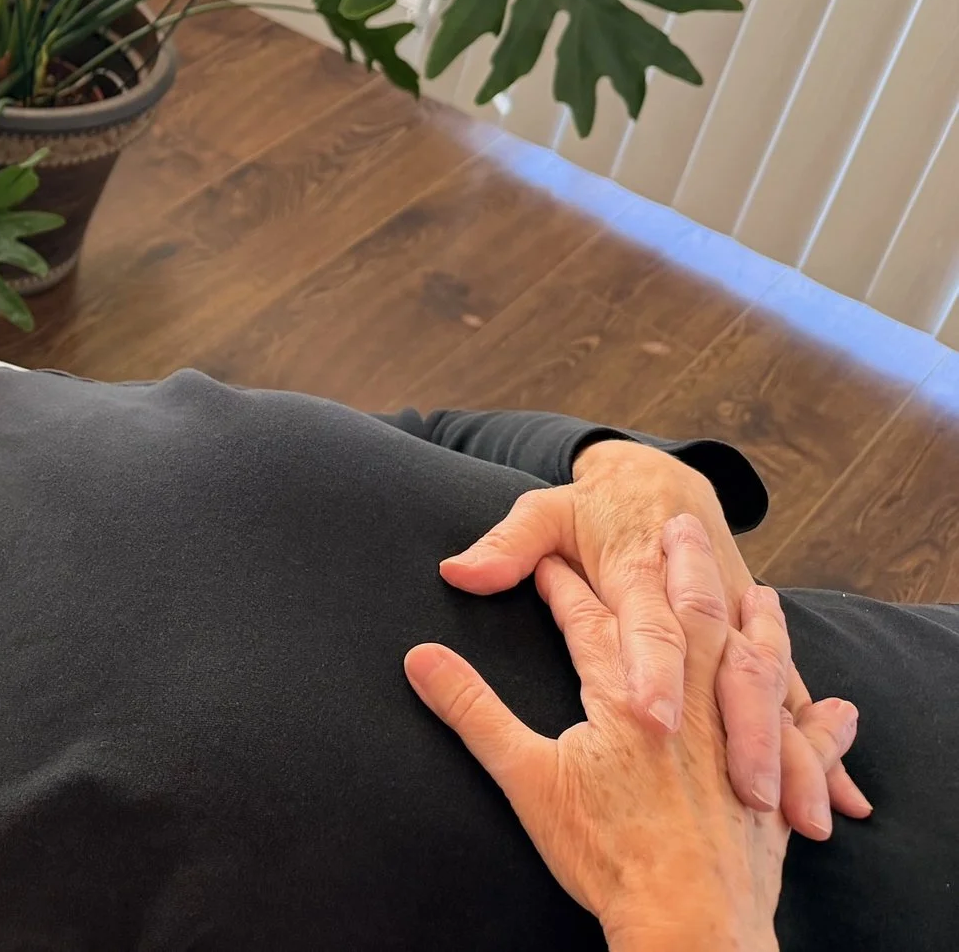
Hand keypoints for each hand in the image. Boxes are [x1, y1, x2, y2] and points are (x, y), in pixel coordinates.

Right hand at [407, 515, 789, 951]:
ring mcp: (734, 741)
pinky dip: (821, 723)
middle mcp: (687, 704)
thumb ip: (472, 709)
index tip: (548, 559)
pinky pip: (806, 741)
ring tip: (762, 593)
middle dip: (679, 565)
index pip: (590, 619)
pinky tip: (837, 710)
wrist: (683, 921)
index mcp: (624, 694)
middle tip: (677, 521)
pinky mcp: (767, 785)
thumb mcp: (523, 776)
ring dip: (757, 624)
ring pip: (751, 663)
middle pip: (685, 615)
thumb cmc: (603, 850)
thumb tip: (419, 657)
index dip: (564, 584)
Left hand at [442, 439, 868, 834]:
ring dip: (791, 750)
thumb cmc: (595, 508)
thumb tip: (455, 573)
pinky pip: (799, 706)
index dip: (651, 669)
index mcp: (644, 579)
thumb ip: (505, 548)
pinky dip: (823, 752)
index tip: (651, 718)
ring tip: (799, 813)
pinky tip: (840, 803)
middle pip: (729, 669)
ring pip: (777, 695)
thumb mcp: (543, 515)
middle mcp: (700, 610)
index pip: (649, 627)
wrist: (663, 481)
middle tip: (745, 793)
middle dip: (742, 732)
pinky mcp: (759, 654)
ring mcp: (737, 633)